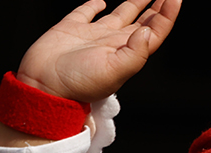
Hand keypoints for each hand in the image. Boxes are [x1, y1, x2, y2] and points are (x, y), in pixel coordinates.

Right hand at [15, 0, 180, 102]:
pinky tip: (102, 1)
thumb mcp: (114, 72)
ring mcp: (93, 35)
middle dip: (156, 9)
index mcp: (127, 52)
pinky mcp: (71, 29)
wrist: (43, 87)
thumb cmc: (78, 84)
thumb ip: (134, 53)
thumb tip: (146, 31)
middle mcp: (113, 42)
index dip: (167, 15)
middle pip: (142, 22)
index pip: (154, 32)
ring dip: (134, 4)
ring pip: (119, 15)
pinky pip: (86, 12)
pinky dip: (94, 5)